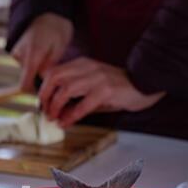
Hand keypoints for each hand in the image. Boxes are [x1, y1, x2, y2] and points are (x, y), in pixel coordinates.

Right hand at [12, 13, 72, 92]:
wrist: (48, 14)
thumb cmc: (57, 31)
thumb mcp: (58, 49)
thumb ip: (49, 67)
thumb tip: (43, 82)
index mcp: (32, 55)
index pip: (25, 85)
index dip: (34, 93)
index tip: (45, 95)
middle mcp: (20, 56)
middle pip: (26, 80)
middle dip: (38, 82)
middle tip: (52, 79)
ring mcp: (17, 54)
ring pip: (27, 73)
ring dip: (37, 74)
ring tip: (49, 64)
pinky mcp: (17, 53)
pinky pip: (26, 66)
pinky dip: (34, 67)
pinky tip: (43, 59)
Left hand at [39, 58, 164, 126]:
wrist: (145, 84)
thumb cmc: (119, 89)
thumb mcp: (94, 89)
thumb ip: (76, 98)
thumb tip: (59, 113)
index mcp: (82, 64)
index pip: (54, 72)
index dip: (44, 89)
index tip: (42, 104)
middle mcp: (87, 68)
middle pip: (55, 78)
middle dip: (45, 97)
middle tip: (45, 112)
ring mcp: (96, 78)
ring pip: (66, 90)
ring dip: (56, 106)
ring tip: (54, 118)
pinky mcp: (106, 90)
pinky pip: (82, 105)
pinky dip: (71, 116)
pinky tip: (67, 123)